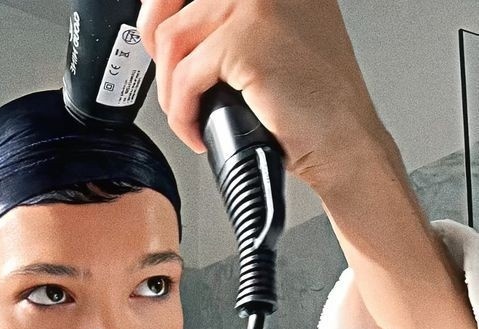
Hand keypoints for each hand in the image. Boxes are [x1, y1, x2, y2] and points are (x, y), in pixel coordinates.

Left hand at [136, 0, 393, 195]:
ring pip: (171, 42)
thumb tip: (175, 34)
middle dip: (159, 56)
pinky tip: (200, 132)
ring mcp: (257, 5)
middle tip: (169, 88)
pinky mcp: (247, 43)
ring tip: (191, 118)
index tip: (158, 46)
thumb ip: (230, 25)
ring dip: (171, 93)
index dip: (161, 15)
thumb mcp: (271, 43)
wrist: (343, 142)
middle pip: (170, 6)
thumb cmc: (313, 105)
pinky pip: (184, 79)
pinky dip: (183, 115)